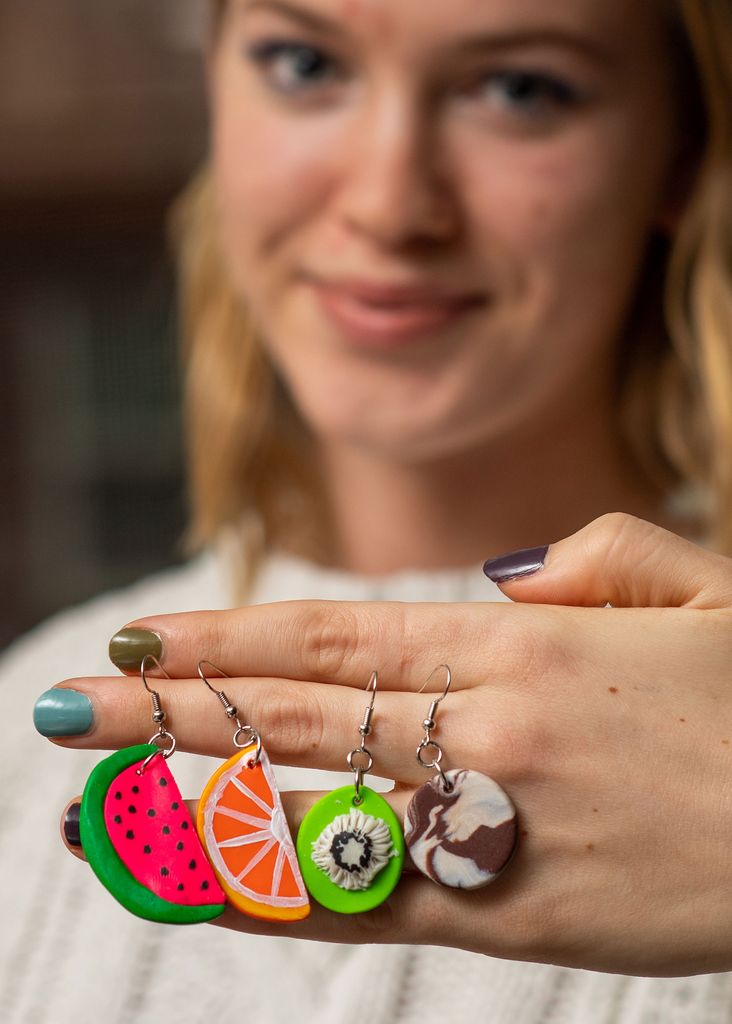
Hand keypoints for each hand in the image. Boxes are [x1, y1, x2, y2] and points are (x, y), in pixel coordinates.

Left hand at [51, 513, 731, 976]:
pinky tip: (204, 882)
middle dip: (168, 710)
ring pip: (313, 809)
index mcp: (522, 641)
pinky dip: (281, 891)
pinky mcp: (522, 913)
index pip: (331, 631)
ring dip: (196, 805)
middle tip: (68, 707)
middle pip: (295, 711)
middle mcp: (489, 726)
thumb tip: (498, 580)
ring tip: (94, 804)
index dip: (225, 636)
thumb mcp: (700, 587)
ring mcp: (497, 822)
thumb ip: (594, 559)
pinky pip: (373, 898)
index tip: (138, 641)